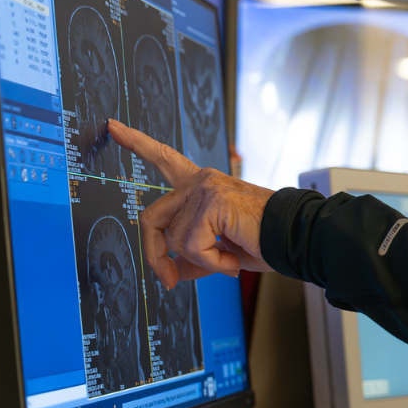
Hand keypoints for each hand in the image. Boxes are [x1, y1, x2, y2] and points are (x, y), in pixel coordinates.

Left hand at [107, 119, 276, 287]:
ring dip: (200, 263)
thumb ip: (192, 257)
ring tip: (229, 263)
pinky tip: (233, 260)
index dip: (137, 143)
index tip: (112, 127)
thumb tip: (171, 273)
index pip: (165, 160)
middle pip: (151, 218)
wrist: (294, 239)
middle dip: (154, 255)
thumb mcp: (220, 251)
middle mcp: (201, 181)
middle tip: (168, 280)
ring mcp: (205, 189)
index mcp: (203, 186)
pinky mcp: (212, 202)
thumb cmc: (265, 241)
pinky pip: (191, 245)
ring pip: (174, 240)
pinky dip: (211, 263)